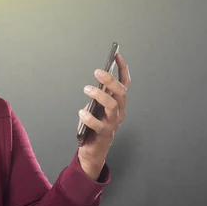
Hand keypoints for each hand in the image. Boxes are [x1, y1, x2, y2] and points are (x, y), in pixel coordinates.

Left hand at [77, 53, 130, 179]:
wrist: (94, 150)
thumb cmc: (95, 125)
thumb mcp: (99, 106)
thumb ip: (100, 93)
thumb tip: (99, 75)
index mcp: (118, 102)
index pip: (125, 83)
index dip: (122, 69)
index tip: (116, 55)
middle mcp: (119, 112)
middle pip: (120, 93)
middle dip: (110, 80)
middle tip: (98, 71)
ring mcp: (113, 123)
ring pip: (112, 106)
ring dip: (100, 95)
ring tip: (87, 89)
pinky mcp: (104, 134)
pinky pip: (99, 125)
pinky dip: (89, 117)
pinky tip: (82, 112)